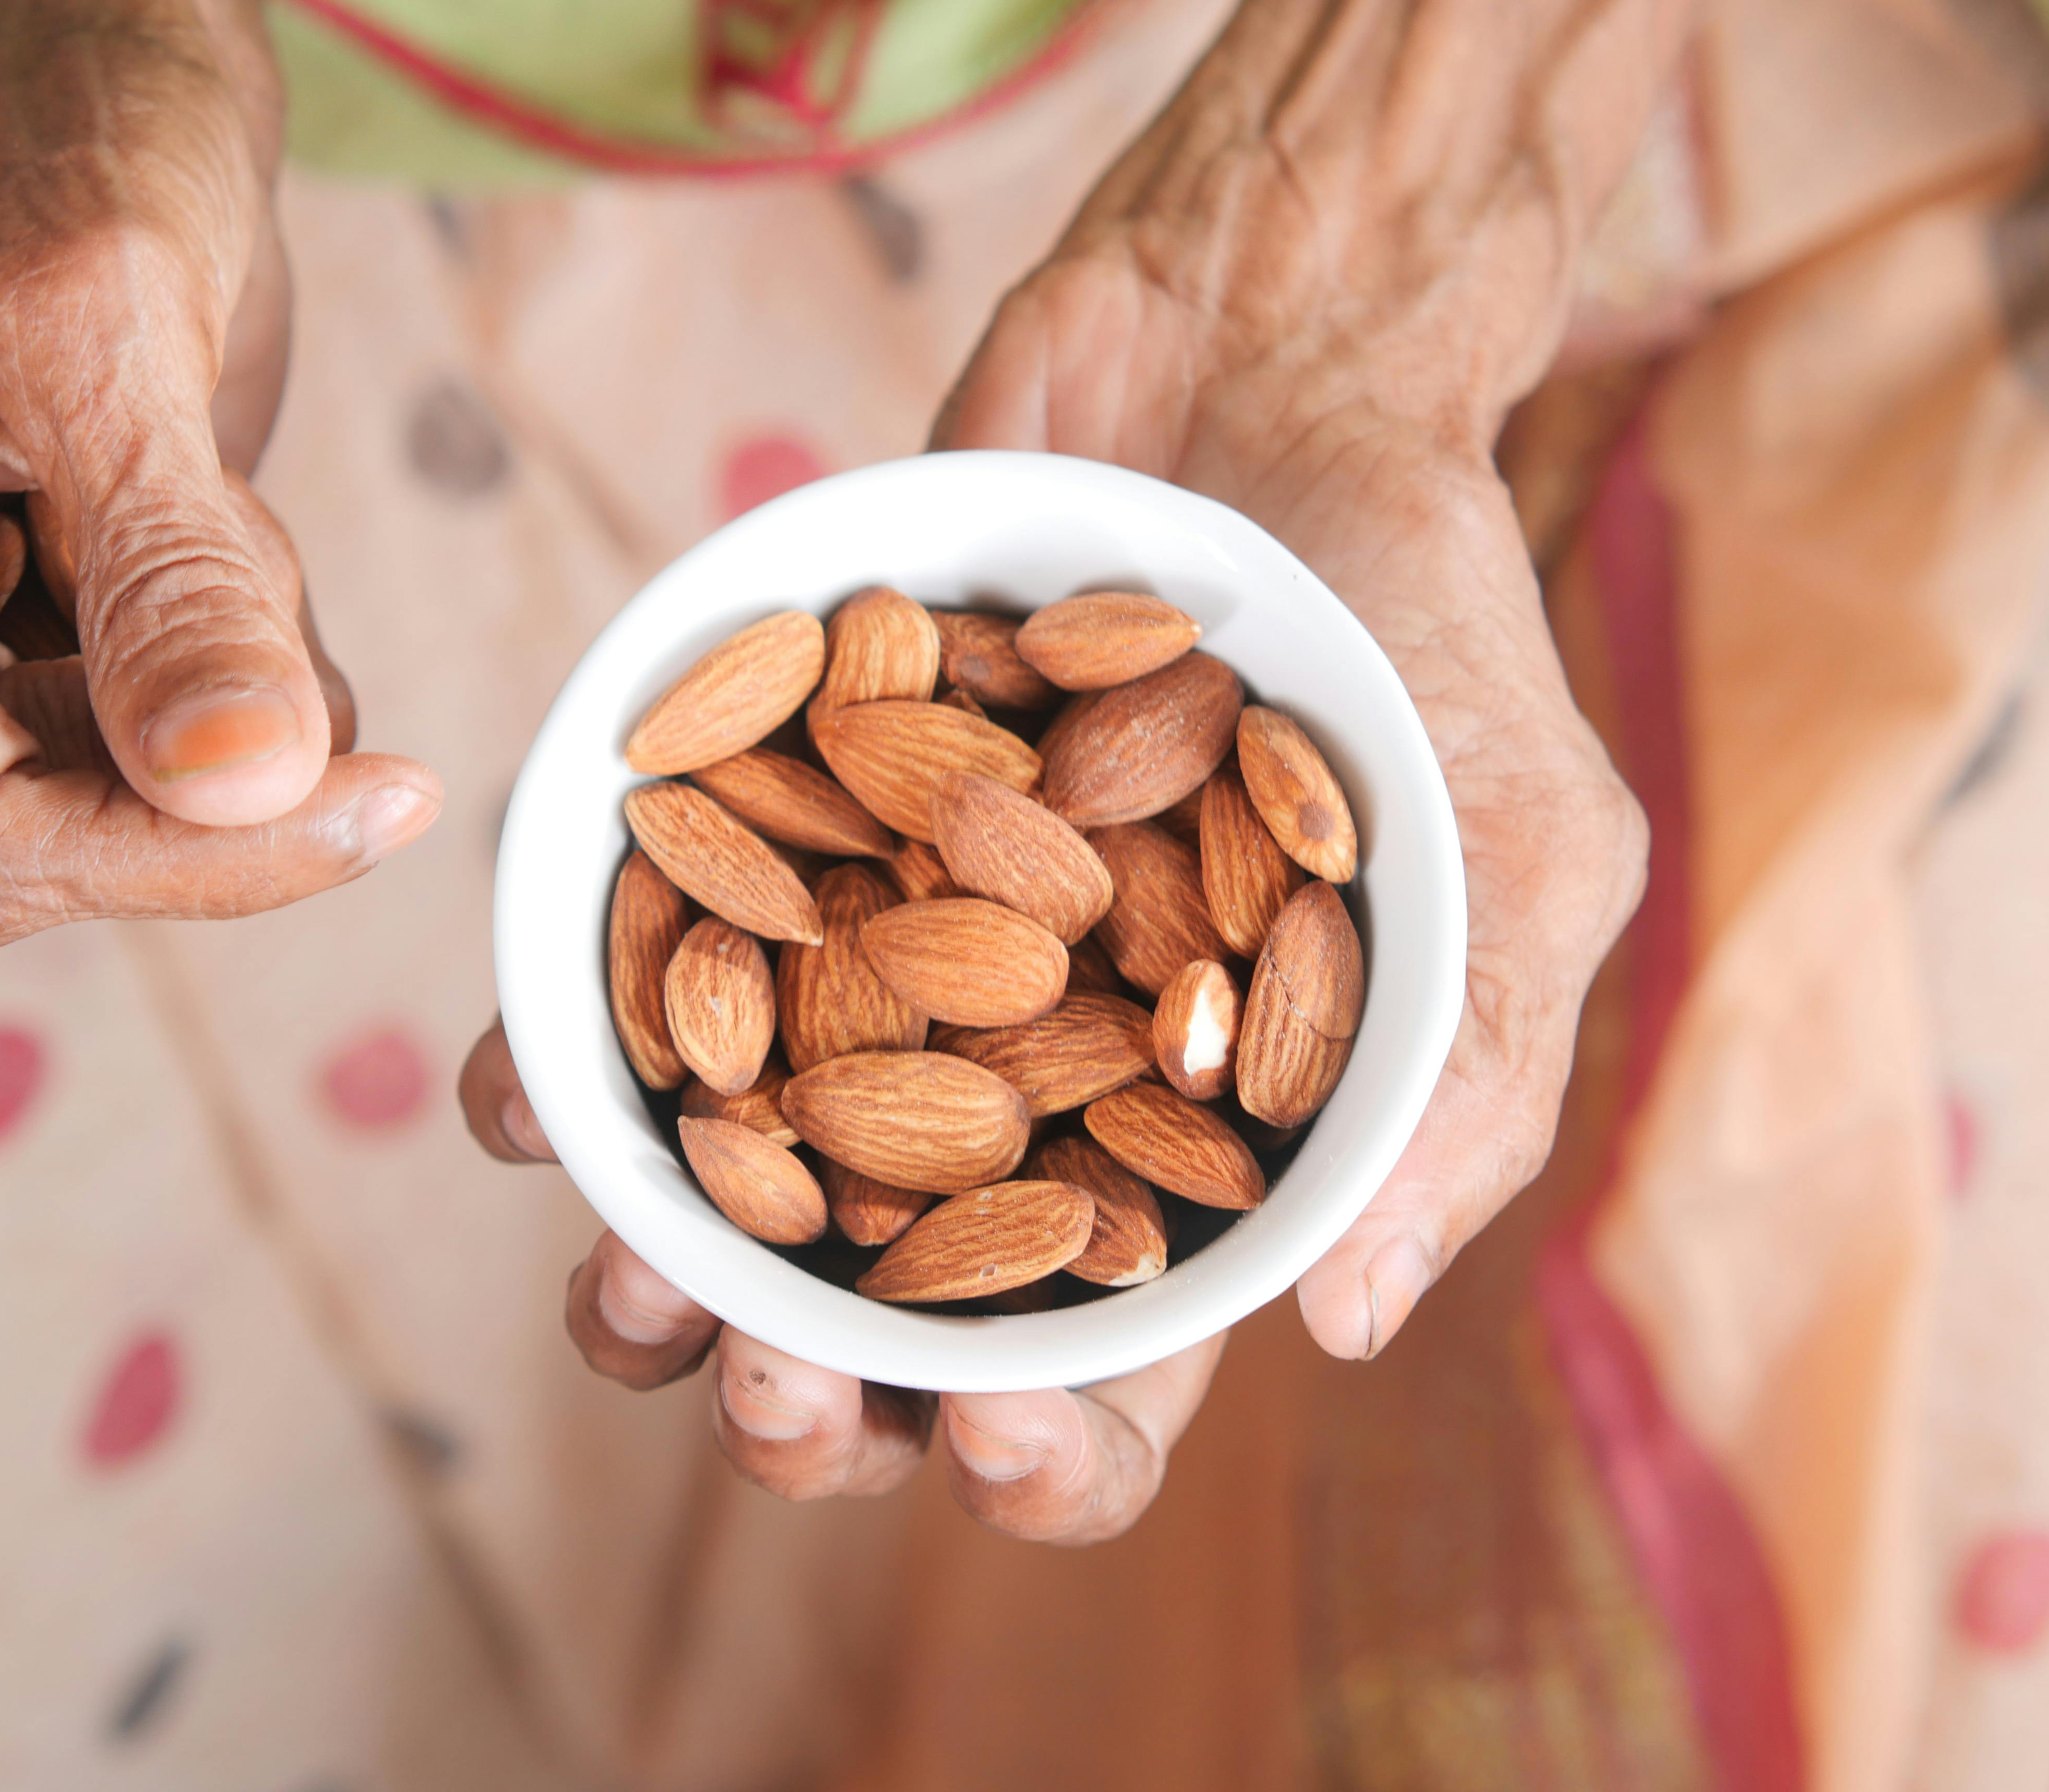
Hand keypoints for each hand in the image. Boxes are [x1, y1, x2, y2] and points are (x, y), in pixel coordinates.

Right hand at [0, 0, 439, 944]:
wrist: (89, 100)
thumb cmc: (64, 160)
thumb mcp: (117, 340)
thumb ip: (173, 578)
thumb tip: (235, 777)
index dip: (183, 851)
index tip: (378, 805)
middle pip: (34, 838)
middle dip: (196, 728)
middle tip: (243, 536)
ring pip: (107, 798)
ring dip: (217, 674)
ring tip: (205, 495)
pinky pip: (142, 750)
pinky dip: (225, 663)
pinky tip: (207, 528)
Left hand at [466, 0, 1658, 1542]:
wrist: (1264, 358)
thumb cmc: (1427, 619)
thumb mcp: (1520, 848)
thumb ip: (1453, 1084)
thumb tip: (1350, 1332)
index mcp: (1194, 1147)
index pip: (1122, 1374)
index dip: (1057, 1457)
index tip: (1002, 1439)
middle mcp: (1019, 1089)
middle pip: (895, 1337)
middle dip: (822, 1410)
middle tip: (779, 1387)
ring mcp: (886, 975)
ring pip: (737, 1208)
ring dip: (661, 1287)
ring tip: (629, 1282)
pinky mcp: (776, 850)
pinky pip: (641, 997)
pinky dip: (569, 1061)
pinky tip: (528, 1090)